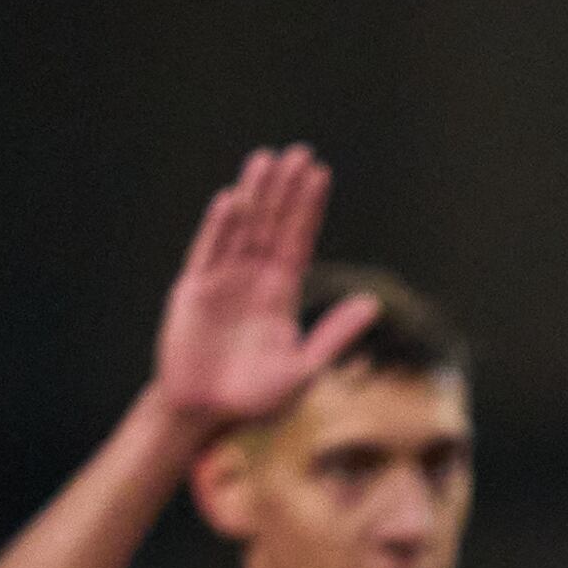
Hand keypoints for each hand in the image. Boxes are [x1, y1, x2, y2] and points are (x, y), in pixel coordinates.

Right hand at [152, 147, 377, 435]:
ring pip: (241, 229)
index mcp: (281, 296)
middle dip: (284, 190)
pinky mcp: (194, 291)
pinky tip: (232, 201)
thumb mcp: (305, 367)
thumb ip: (335, 334)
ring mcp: (222, 282)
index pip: (298, 241)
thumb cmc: (257, 398)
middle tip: (297, 152)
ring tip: (265, 160)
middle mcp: (252, 281)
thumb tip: (373, 303)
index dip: (308, 209)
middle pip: (272, 225)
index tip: (319, 175)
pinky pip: (208, 253)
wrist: (209, 415)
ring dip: (254, 196)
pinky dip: (220, 228)